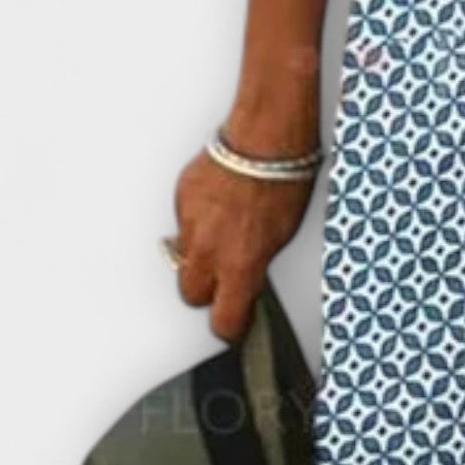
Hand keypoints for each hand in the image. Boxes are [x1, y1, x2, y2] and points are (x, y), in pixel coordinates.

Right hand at [170, 85, 319, 341]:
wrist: (265, 137)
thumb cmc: (284, 180)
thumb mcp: (283, 235)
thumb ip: (256, 264)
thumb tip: (248, 277)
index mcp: (240, 265)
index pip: (224, 321)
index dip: (230, 326)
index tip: (235, 324)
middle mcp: (209, 250)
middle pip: (192, 295)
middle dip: (207, 291)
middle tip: (225, 277)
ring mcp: (190, 225)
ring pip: (183, 259)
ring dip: (199, 256)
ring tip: (223, 234)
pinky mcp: (181, 200)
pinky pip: (182, 224)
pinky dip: (196, 221)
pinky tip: (217, 206)